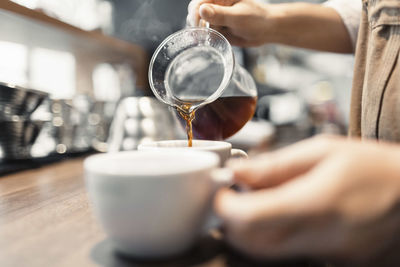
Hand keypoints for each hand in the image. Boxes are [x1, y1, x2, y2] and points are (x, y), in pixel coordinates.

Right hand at [187, 0, 273, 46]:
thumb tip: (202, 10)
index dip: (195, 14)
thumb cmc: (257, 19)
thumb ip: (220, 14)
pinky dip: (205, 38)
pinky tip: (210, 41)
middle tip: (203, 34)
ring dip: (200, 32)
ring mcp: (215, 16)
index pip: (198, 2)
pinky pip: (205, 32)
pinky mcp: (217, 27)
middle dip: (196, 24)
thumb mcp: (238, 17)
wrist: (266, 30)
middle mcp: (215, 5)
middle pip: (195, 13)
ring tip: (207, 38)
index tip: (198, 26)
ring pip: (198, 24)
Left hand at [216, 135, 399, 262]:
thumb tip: (238, 171)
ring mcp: (328, 257)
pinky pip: (289, 254)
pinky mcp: (332, 263)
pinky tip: (282, 214)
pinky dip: (274, 236)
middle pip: (252, 243)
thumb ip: (276, 165)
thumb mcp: (325, 151)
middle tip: (233, 196)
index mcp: (318, 204)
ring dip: (250, 229)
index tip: (221, 192)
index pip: (251, 218)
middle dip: (232, 220)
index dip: (225, 206)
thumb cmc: (375, 167)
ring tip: (258, 200)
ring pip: (268, 252)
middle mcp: (322, 238)